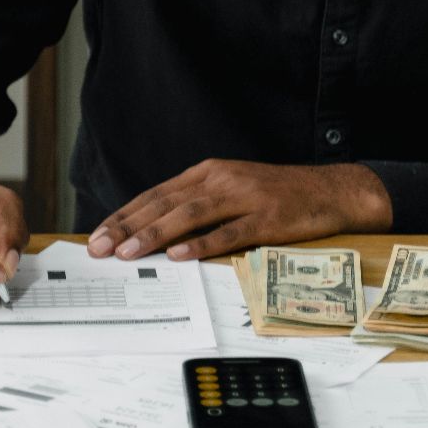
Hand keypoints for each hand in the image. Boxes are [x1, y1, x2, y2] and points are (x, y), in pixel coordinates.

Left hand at [87, 160, 391, 261]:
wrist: (330, 190)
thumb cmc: (277, 195)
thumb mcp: (232, 189)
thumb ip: (197, 204)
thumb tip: (154, 232)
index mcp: (208, 172)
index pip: (155, 195)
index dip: (124, 215)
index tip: (97, 236)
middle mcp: (221, 180)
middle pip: (165, 203)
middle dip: (128, 227)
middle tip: (99, 248)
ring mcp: (244, 197)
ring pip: (191, 215)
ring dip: (156, 234)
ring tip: (129, 253)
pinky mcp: (266, 217)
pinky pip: (229, 232)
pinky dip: (202, 243)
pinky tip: (181, 254)